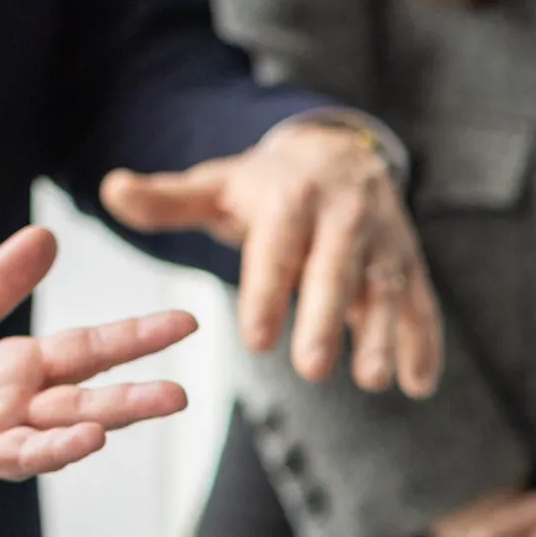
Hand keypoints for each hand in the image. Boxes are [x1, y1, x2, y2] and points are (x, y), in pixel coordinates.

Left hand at [0, 225, 195, 493]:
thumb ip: (0, 283)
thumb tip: (47, 234)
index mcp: (22, 372)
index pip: (89, 352)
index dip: (136, 337)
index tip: (186, 322)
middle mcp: (10, 415)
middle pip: (77, 409)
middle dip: (126, 406)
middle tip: (176, 397)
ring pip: (26, 452)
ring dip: (58, 449)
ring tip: (94, 440)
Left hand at [100, 119, 440, 395]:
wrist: (336, 151)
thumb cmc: (264, 185)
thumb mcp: (215, 186)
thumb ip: (166, 200)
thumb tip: (110, 189)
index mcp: (292, 195)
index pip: (277, 246)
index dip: (267, 291)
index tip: (254, 339)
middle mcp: (345, 212)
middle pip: (336, 267)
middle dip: (326, 317)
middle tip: (311, 369)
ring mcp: (383, 237)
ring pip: (386, 286)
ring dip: (383, 333)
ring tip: (371, 381)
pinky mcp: (410, 260)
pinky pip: (423, 300)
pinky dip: (424, 341)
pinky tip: (419, 385)